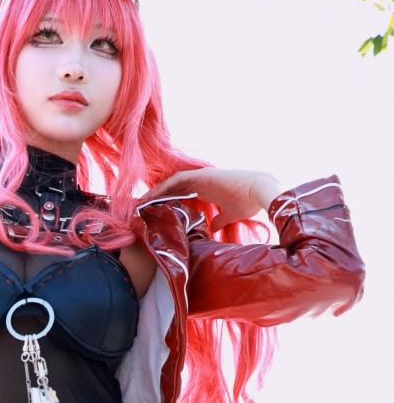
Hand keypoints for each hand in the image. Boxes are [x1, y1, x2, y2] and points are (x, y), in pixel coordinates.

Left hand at [143, 168, 281, 229]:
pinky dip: (165, 186)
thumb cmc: (248, 202)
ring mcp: (201, 177)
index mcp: (207, 190)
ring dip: (158, 191)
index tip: (156, 213)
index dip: (169, 202)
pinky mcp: (202, 175)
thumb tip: (213, 228)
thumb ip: (219, 220)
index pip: (183, 194)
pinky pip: (178, 179)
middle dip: (159, 197)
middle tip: (143, 208)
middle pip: (174, 188)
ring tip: (143, 202)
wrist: (260, 191)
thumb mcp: (229, 215)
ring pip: (173, 182)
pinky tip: (154, 195)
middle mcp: (202, 182)